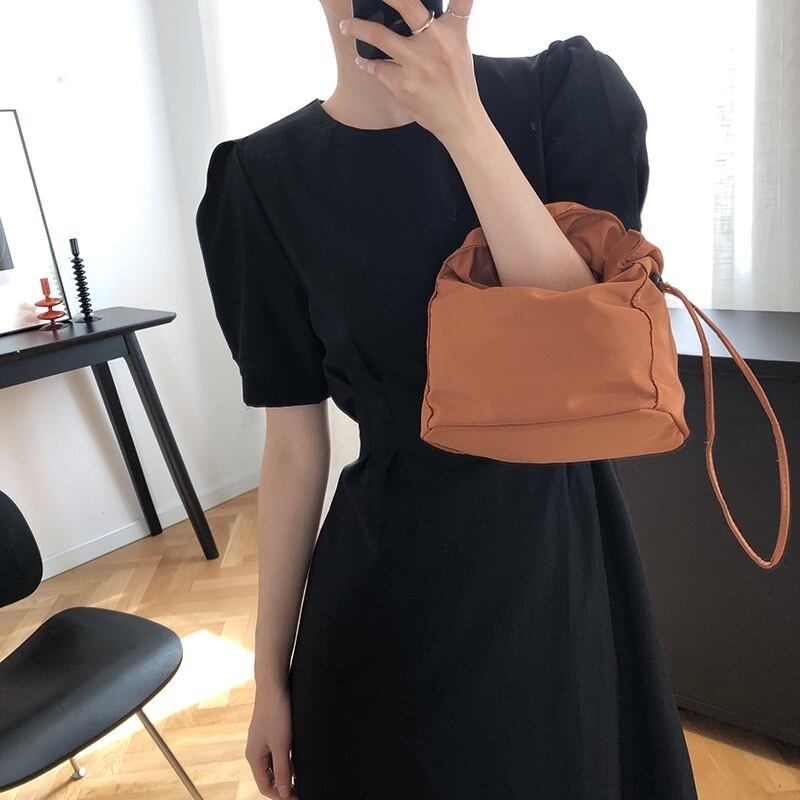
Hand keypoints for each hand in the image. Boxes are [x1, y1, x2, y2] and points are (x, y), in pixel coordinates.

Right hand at [246, 681, 295, 797]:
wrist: (274, 684)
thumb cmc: (276, 713)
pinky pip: (278, 751)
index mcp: (254, 757)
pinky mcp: (271, 730)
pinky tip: (299, 757)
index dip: (281, 795)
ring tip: (303, 775)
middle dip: (284, 785)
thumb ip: (283, 770)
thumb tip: (283, 793)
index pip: (265, 786)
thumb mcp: (282, 745)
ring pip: (275, 764)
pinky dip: (288, 758)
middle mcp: (256, 750)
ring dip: (288, 771)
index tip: (298, 796)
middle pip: (269, 776)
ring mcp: (263, 740)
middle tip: (302, 788)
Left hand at [339, 0, 484, 142]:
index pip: (457, 0)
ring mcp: (417, 64)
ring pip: (379, 37)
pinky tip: (361, 60)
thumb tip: (420, 11)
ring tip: (345, 26)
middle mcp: (436, 42)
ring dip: (357, 29)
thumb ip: (446, 23)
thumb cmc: (457, 80)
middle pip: (407, 5)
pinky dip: (367, 63)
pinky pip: (377, 67)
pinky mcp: (403, 84)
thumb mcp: (459, 45)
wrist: (457, 118)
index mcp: (454, 30)